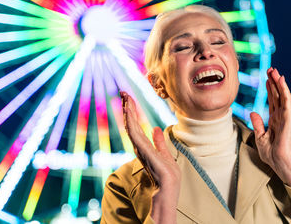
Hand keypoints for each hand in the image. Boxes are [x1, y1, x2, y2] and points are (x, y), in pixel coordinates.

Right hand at [121, 92, 180, 222]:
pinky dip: (131, 123)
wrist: (166, 197)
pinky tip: (129, 112)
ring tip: (125, 97)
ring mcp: (141, 152)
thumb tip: (156, 129)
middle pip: (131, 125)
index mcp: (145, 148)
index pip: (136, 127)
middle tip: (123, 92)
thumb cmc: (167, 182)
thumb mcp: (166, 157)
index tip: (129, 98)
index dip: (132, 113)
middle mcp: (140, 149)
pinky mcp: (145, 154)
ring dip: (128, 112)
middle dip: (128, 108)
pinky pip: (136, 135)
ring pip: (131, 128)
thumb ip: (160, 143)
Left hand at [250, 68, 290, 187]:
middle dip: (274, 82)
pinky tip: (281, 81)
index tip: (266, 78)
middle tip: (270, 69)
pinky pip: (287, 101)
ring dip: (279, 83)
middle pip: (277, 95)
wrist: (280, 163)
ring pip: (282, 95)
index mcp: (275, 120)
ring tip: (275, 71)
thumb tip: (253, 112)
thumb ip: (258, 124)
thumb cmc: (272, 154)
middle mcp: (281, 116)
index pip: (272, 100)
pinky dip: (284, 90)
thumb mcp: (260, 137)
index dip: (269, 89)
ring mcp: (286, 117)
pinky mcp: (289, 119)